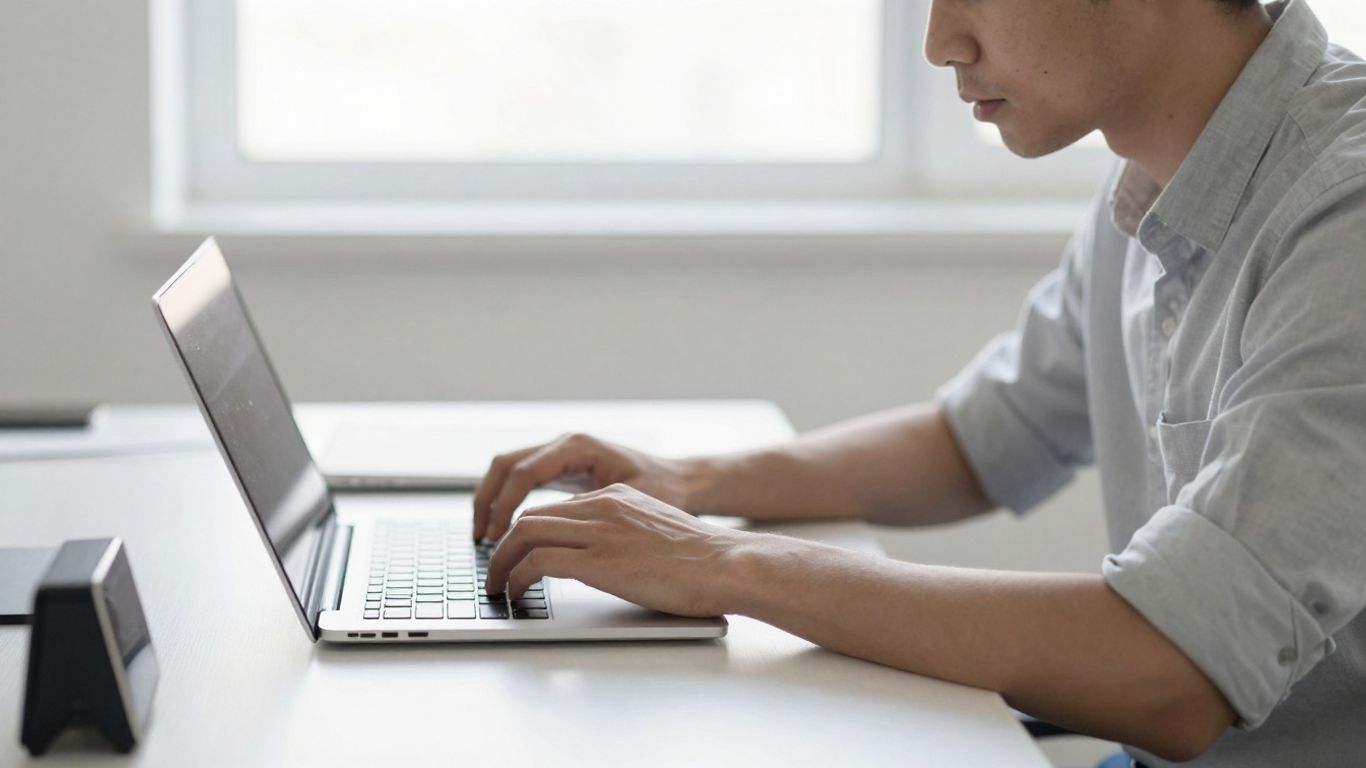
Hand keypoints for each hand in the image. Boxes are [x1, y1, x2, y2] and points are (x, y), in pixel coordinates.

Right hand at [472, 432, 692, 540]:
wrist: (683, 481)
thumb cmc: (663, 490)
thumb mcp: (624, 502)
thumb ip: (586, 510)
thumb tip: (547, 534)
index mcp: (578, 447)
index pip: (524, 472)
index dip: (504, 506)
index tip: (496, 536)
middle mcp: (565, 444)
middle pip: (505, 464)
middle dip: (487, 500)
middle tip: (481, 536)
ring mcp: (561, 453)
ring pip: (508, 469)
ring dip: (491, 500)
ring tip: (485, 536)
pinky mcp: (562, 468)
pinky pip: (522, 479)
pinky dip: (506, 500)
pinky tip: (504, 528)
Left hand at [482, 484, 745, 616]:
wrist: (727, 564)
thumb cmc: (703, 561)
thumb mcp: (656, 533)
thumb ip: (625, 536)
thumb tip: (606, 561)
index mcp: (617, 498)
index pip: (556, 508)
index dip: (528, 532)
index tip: (517, 553)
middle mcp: (603, 507)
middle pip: (532, 516)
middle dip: (504, 545)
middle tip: (494, 571)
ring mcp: (599, 532)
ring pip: (525, 533)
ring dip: (501, 562)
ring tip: (495, 585)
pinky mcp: (598, 560)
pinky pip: (537, 562)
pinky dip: (516, 577)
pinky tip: (514, 594)